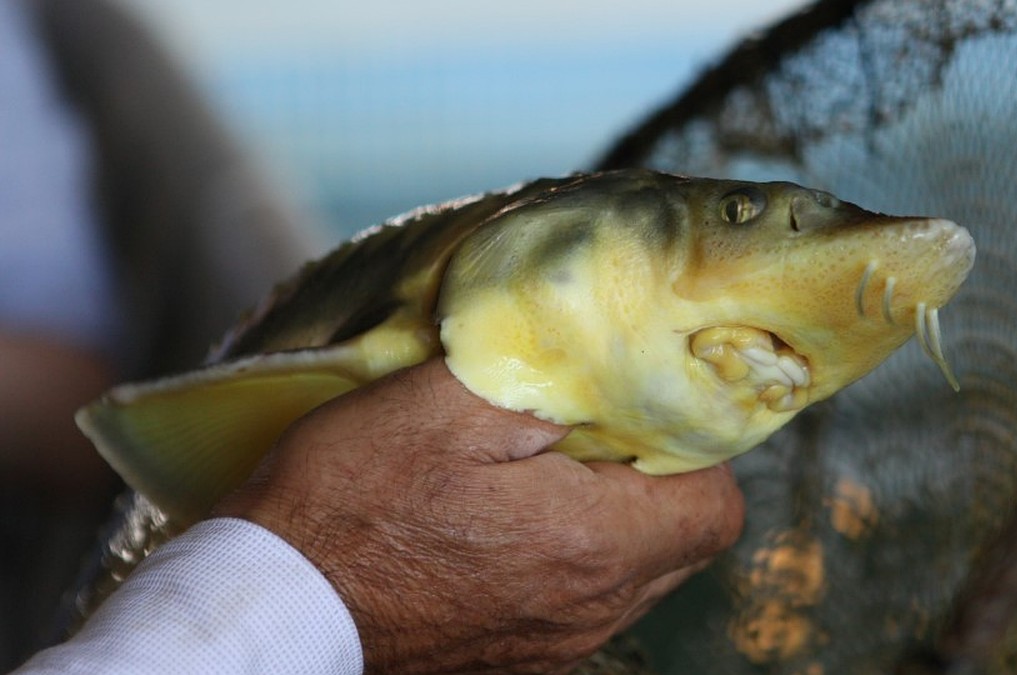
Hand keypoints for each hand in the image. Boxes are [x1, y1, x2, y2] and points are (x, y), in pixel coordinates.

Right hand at [215, 358, 744, 672]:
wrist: (276, 607)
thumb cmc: (350, 500)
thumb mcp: (446, 404)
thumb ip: (548, 378)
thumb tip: (611, 362)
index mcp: (591, 544)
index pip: (716, 507)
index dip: (696, 452)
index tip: (643, 417)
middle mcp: (589, 611)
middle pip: (683, 545)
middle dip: (655, 483)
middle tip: (588, 437)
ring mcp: (554, 648)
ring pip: (634, 578)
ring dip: (610, 523)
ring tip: (536, 478)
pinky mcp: (519, 664)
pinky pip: (581, 606)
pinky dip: (568, 563)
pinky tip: (503, 529)